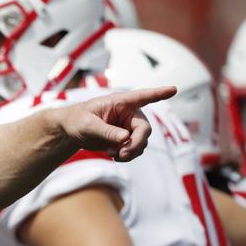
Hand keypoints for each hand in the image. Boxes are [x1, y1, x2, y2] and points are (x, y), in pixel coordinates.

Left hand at [54, 86, 177, 161]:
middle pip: (144, 129)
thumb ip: (106, 131)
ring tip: (112, 155)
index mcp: (120, 102)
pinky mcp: (126, 139)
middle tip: (123, 155)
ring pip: (142, 142)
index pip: (142, 96)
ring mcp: (129, 127)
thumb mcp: (87, 125)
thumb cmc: (78, 120)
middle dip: (136, 144)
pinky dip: (127, 156)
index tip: (173, 89)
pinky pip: (135, 150)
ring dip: (130, 152)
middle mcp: (129, 113)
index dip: (159, 93)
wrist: (72, 131)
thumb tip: (125, 139)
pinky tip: (114, 157)